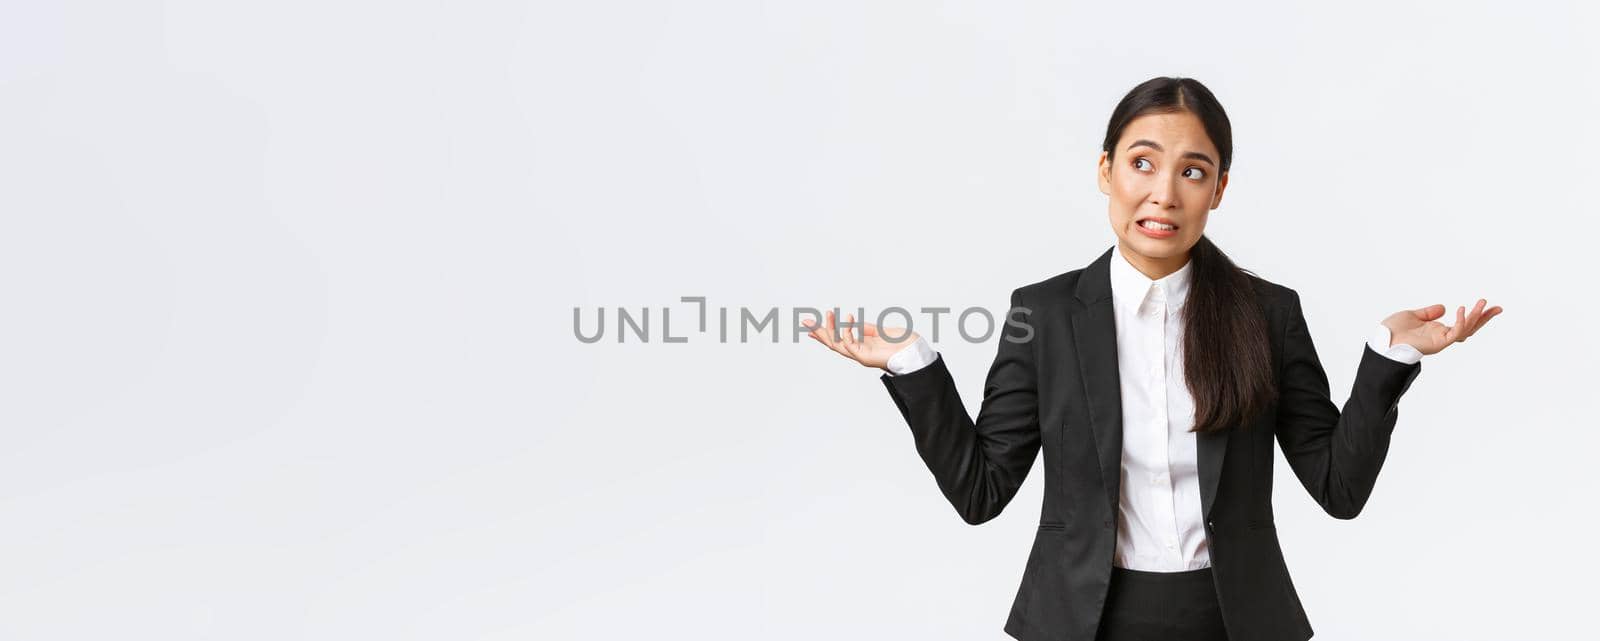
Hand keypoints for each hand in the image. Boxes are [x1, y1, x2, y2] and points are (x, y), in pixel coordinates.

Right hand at [802, 309, 920, 370]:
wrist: (915, 352)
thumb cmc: (903, 344)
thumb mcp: (881, 331)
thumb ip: (867, 329)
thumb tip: (853, 323)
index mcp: (862, 346)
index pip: (839, 339)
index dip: (825, 333)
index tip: (811, 327)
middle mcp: (859, 352)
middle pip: (833, 343)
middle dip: (819, 332)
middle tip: (805, 322)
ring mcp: (861, 355)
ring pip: (837, 344)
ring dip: (829, 330)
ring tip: (826, 314)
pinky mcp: (865, 356)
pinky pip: (850, 344)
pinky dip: (847, 331)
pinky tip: (847, 318)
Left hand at [1381, 298, 1502, 355]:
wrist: (1383, 341)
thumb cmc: (1393, 331)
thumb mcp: (1413, 315)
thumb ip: (1429, 313)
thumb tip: (1444, 308)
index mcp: (1437, 330)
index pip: (1461, 323)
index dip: (1474, 315)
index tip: (1486, 305)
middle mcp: (1442, 336)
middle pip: (1469, 328)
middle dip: (1484, 318)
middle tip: (1498, 308)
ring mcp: (1441, 340)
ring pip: (1465, 329)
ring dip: (1476, 316)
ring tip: (1483, 303)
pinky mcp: (1438, 343)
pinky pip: (1454, 333)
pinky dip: (1460, 321)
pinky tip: (1461, 309)